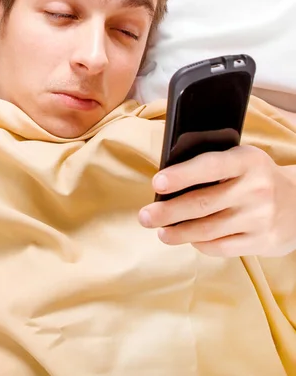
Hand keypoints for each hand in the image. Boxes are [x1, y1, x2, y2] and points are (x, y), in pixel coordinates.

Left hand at [138, 145, 295, 256]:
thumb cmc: (256, 176)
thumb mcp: (242, 160)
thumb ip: (213, 166)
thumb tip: (167, 181)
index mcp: (247, 161)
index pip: (210, 166)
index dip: (181, 175)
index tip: (157, 183)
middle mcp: (255, 189)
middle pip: (203, 203)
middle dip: (168, 211)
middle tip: (145, 216)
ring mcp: (259, 218)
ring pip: (209, 230)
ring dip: (179, 233)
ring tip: (161, 232)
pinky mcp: (262, 242)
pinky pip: (222, 247)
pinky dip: (200, 244)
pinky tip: (188, 239)